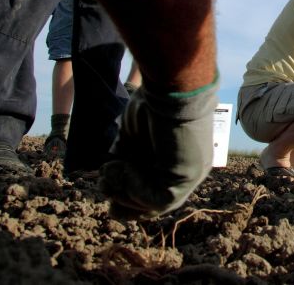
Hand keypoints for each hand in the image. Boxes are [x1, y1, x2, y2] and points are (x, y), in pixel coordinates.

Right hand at [99, 80, 217, 218]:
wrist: (170, 87)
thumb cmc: (153, 103)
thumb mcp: (131, 136)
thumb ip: (124, 158)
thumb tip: (108, 180)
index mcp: (177, 159)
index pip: (153, 189)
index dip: (126, 194)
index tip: (105, 183)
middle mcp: (187, 170)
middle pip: (152, 204)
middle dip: (122, 199)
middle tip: (103, 184)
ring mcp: (190, 177)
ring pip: (152, 207)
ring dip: (124, 192)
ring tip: (111, 169)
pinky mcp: (187, 180)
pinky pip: (157, 202)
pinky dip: (134, 190)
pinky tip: (124, 167)